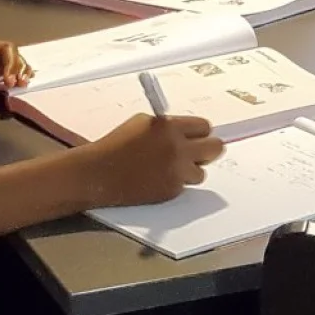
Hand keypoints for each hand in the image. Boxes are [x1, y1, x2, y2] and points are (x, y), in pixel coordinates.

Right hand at [84, 114, 225, 207]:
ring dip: (190, 170)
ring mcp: (176, 171)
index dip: (201, 132)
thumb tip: (191, 132)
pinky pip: (184, 185)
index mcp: (170, 127)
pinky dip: (176, 182)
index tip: (199, 136)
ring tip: (170, 168)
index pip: (204, 126)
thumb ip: (169, 126)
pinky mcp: (172, 190)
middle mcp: (177, 148)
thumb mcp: (143, 123)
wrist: (99, 172)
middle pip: (215, 148)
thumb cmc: (117, 145)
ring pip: (201, 171)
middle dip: (209, 149)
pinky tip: (158, 178)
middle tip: (201, 152)